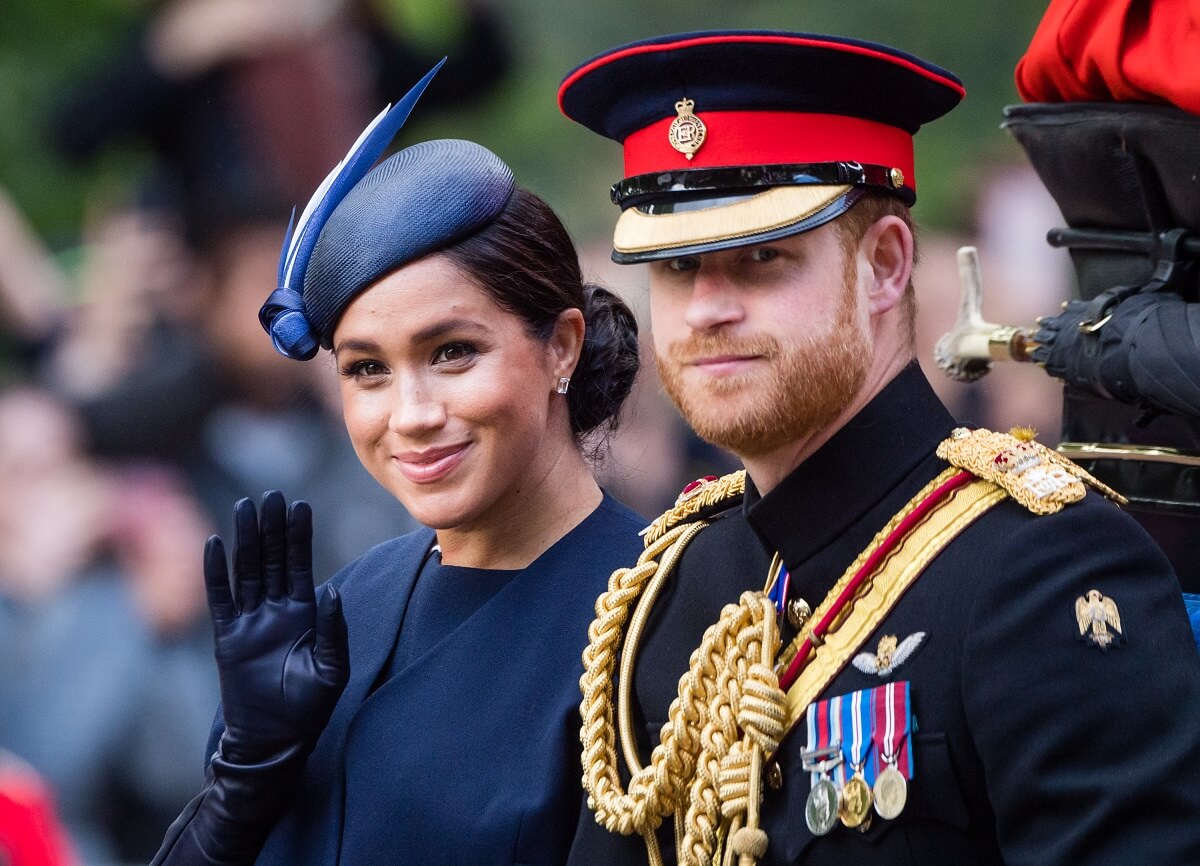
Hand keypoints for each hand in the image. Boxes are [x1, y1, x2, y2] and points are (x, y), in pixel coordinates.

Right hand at [204, 490, 347, 765]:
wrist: (274, 741)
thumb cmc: (308, 708)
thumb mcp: (331, 667)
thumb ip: (333, 629)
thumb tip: (332, 591)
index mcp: (304, 613)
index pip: (299, 564)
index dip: (299, 536)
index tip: (300, 505)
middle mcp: (275, 611)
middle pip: (271, 559)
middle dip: (272, 527)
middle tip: (271, 493)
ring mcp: (249, 622)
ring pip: (246, 571)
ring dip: (245, 539)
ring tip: (245, 506)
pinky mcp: (227, 638)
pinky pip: (220, 599)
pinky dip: (216, 573)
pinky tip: (215, 545)